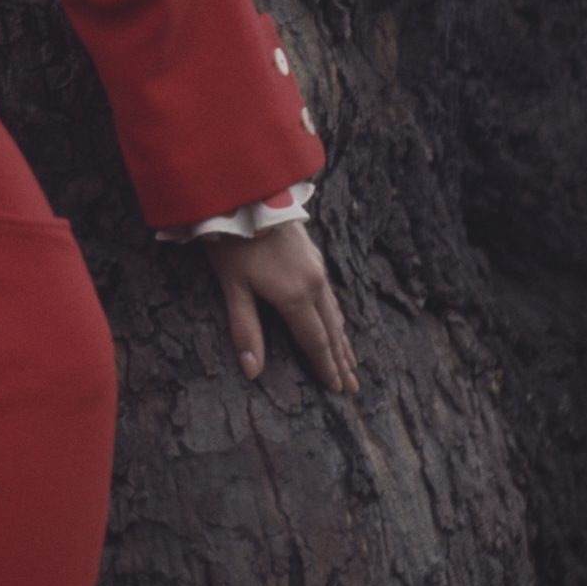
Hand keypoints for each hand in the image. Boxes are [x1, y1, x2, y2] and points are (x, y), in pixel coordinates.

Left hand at [202, 223, 357, 395]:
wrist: (248, 194)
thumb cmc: (233, 242)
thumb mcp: (233, 287)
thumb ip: (245, 329)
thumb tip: (252, 372)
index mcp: (295, 297)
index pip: (315, 342)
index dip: (326, 367)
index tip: (338, 390)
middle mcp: (314, 285)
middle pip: (331, 331)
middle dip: (340, 360)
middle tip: (353, 388)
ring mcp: (317, 268)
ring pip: (334, 312)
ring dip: (342, 339)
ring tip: (351, 361)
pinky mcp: (314, 256)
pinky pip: (331, 296)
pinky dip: (337, 316)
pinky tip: (336, 320)